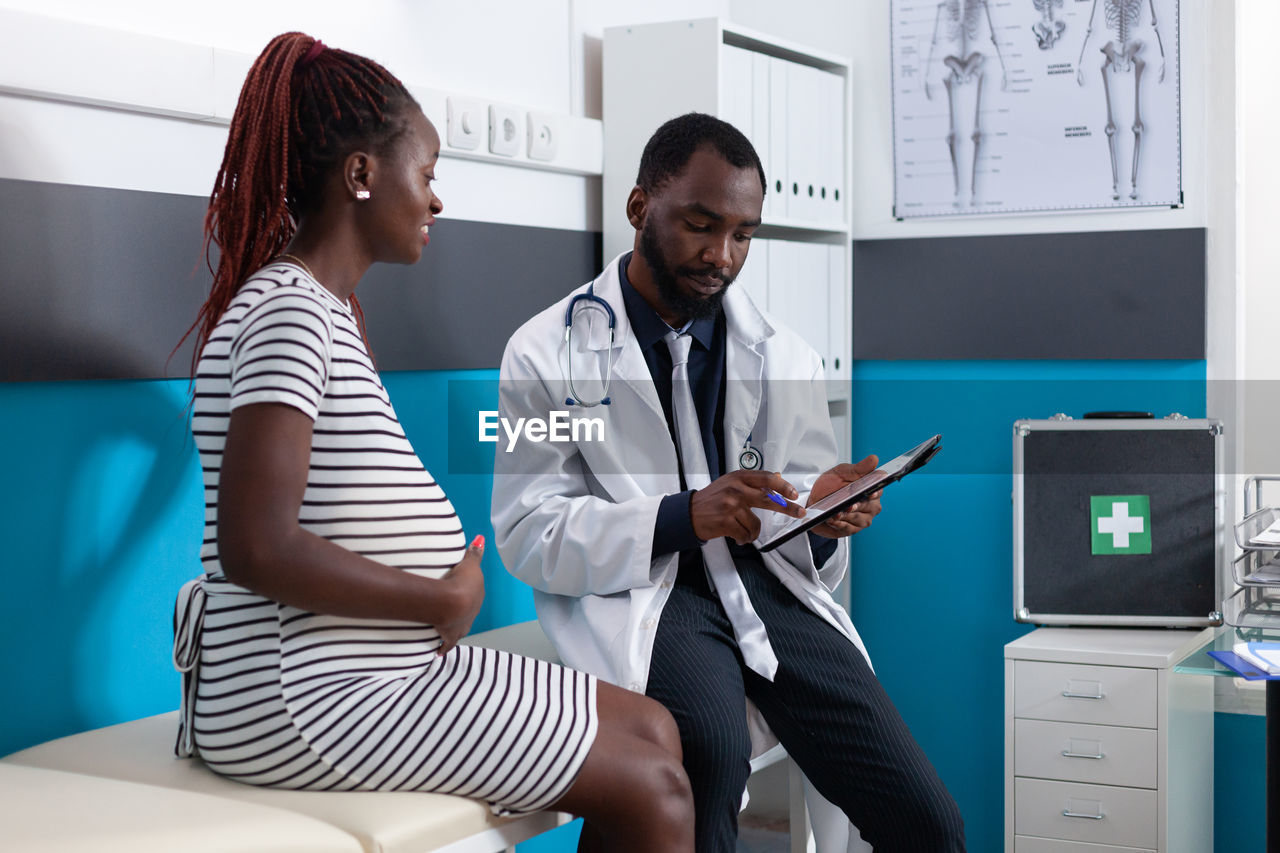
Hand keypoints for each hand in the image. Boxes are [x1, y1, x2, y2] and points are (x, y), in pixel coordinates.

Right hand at [435, 535, 485, 655]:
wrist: (452, 602)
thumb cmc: (461, 581)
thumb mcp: (470, 563)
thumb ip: (475, 552)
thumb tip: (482, 539)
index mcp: (477, 596)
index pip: (474, 594)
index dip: (467, 591)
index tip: (460, 590)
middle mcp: (472, 612)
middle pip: (468, 611)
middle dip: (462, 609)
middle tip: (453, 607)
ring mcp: (462, 625)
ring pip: (460, 627)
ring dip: (454, 627)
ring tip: (447, 626)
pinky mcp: (450, 635)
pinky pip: (447, 643)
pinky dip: (444, 646)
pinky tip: (440, 651)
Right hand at [690, 470, 805, 545]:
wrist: (688, 513)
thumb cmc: (711, 499)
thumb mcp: (730, 484)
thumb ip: (752, 482)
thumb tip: (777, 477)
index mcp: (738, 477)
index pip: (766, 478)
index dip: (783, 486)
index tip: (793, 493)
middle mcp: (735, 489)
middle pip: (768, 499)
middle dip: (787, 508)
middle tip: (799, 512)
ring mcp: (730, 506)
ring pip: (756, 524)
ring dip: (752, 532)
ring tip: (743, 530)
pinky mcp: (726, 522)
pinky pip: (745, 534)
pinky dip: (743, 538)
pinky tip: (736, 536)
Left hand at [808, 455, 882, 538]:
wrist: (813, 501)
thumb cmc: (830, 486)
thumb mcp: (841, 473)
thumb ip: (858, 468)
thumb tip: (874, 459)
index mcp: (871, 489)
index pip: (879, 490)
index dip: (875, 492)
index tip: (871, 493)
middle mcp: (870, 505)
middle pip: (869, 506)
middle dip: (858, 506)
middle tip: (849, 505)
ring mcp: (862, 518)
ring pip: (859, 519)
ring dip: (847, 516)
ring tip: (835, 513)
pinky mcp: (852, 529)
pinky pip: (848, 528)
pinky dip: (840, 524)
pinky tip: (832, 519)